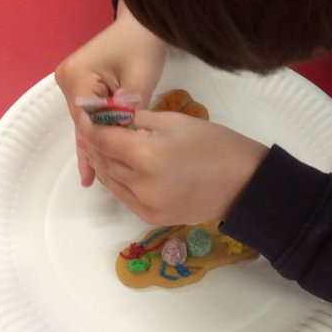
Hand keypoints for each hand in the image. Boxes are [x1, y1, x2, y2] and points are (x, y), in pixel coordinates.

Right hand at [55, 1, 167, 183]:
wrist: (142, 24)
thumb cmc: (144, 45)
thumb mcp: (140, 78)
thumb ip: (128, 108)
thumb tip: (122, 136)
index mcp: (77, 75)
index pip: (87, 119)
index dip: (99, 143)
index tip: (111, 167)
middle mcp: (67, 79)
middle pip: (82, 122)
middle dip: (94, 148)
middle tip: (98, 183)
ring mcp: (71, 81)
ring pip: (84, 120)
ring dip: (94, 143)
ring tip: (92, 179)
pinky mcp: (80, 85)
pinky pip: (88, 113)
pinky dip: (95, 131)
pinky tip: (91, 160)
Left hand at [82, 108, 267, 224]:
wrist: (245, 184)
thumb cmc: (214, 144)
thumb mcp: (174, 121)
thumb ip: (137, 120)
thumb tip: (109, 116)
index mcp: (145, 155)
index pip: (102, 138)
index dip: (90, 125)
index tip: (86, 113)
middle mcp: (139, 184)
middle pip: (104, 159)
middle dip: (97, 142)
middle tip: (95, 126)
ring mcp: (144, 205)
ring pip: (110, 179)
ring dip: (106, 161)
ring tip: (107, 145)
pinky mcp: (151, 218)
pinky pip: (124, 195)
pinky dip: (119, 180)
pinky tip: (124, 166)